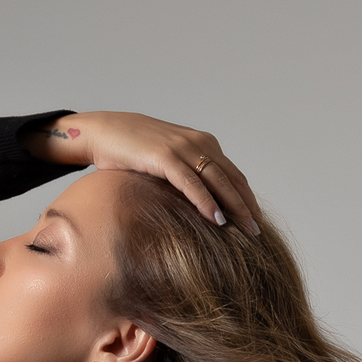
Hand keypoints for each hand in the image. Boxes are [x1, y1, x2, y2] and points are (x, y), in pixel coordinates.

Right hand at [19, 110, 260, 235]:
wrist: (103, 131)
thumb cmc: (131, 150)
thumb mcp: (166, 161)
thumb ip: (184, 174)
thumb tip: (195, 203)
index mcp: (202, 143)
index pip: (233, 173)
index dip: (246, 196)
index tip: (255, 219)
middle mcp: (198, 143)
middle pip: (232, 178)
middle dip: (247, 206)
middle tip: (258, 231)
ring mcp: (182, 148)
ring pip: (218, 181)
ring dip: (234, 207)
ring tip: (246, 230)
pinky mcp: (165, 157)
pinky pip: (191, 183)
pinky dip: (206, 201)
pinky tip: (216, 219)